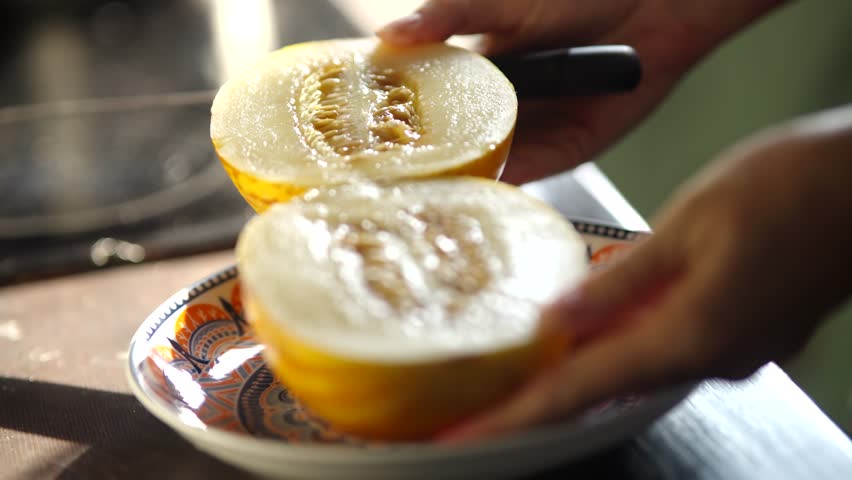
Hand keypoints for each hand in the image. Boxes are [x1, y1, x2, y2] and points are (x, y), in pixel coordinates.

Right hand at [378, 0, 786, 183]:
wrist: (651, 11)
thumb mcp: (498, 4)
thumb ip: (446, 17)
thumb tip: (385, 35)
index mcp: (475, 76)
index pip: (427, 108)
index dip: (397, 127)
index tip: (359, 147)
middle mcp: (498, 111)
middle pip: (453, 148)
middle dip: (422, 170)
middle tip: (382, 189)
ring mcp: (530, 135)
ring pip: (487, 168)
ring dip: (459, 185)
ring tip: (418, 204)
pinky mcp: (564, 154)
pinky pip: (528, 175)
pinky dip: (504, 186)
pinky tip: (476, 196)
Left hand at [438, 105, 851, 441]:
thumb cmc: (796, 190)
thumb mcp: (692, 222)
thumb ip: (623, 278)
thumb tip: (560, 314)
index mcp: (691, 336)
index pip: (580, 388)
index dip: (517, 415)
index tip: (468, 435)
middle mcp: (710, 358)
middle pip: (602, 388)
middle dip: (537, 401)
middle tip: (478, 407)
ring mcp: (730, 350)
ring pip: (632, 368)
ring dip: (575, 373)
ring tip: (516, 375)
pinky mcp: (740, 331)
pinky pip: (664, 347)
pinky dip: (619, 345)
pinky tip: (590, 329)